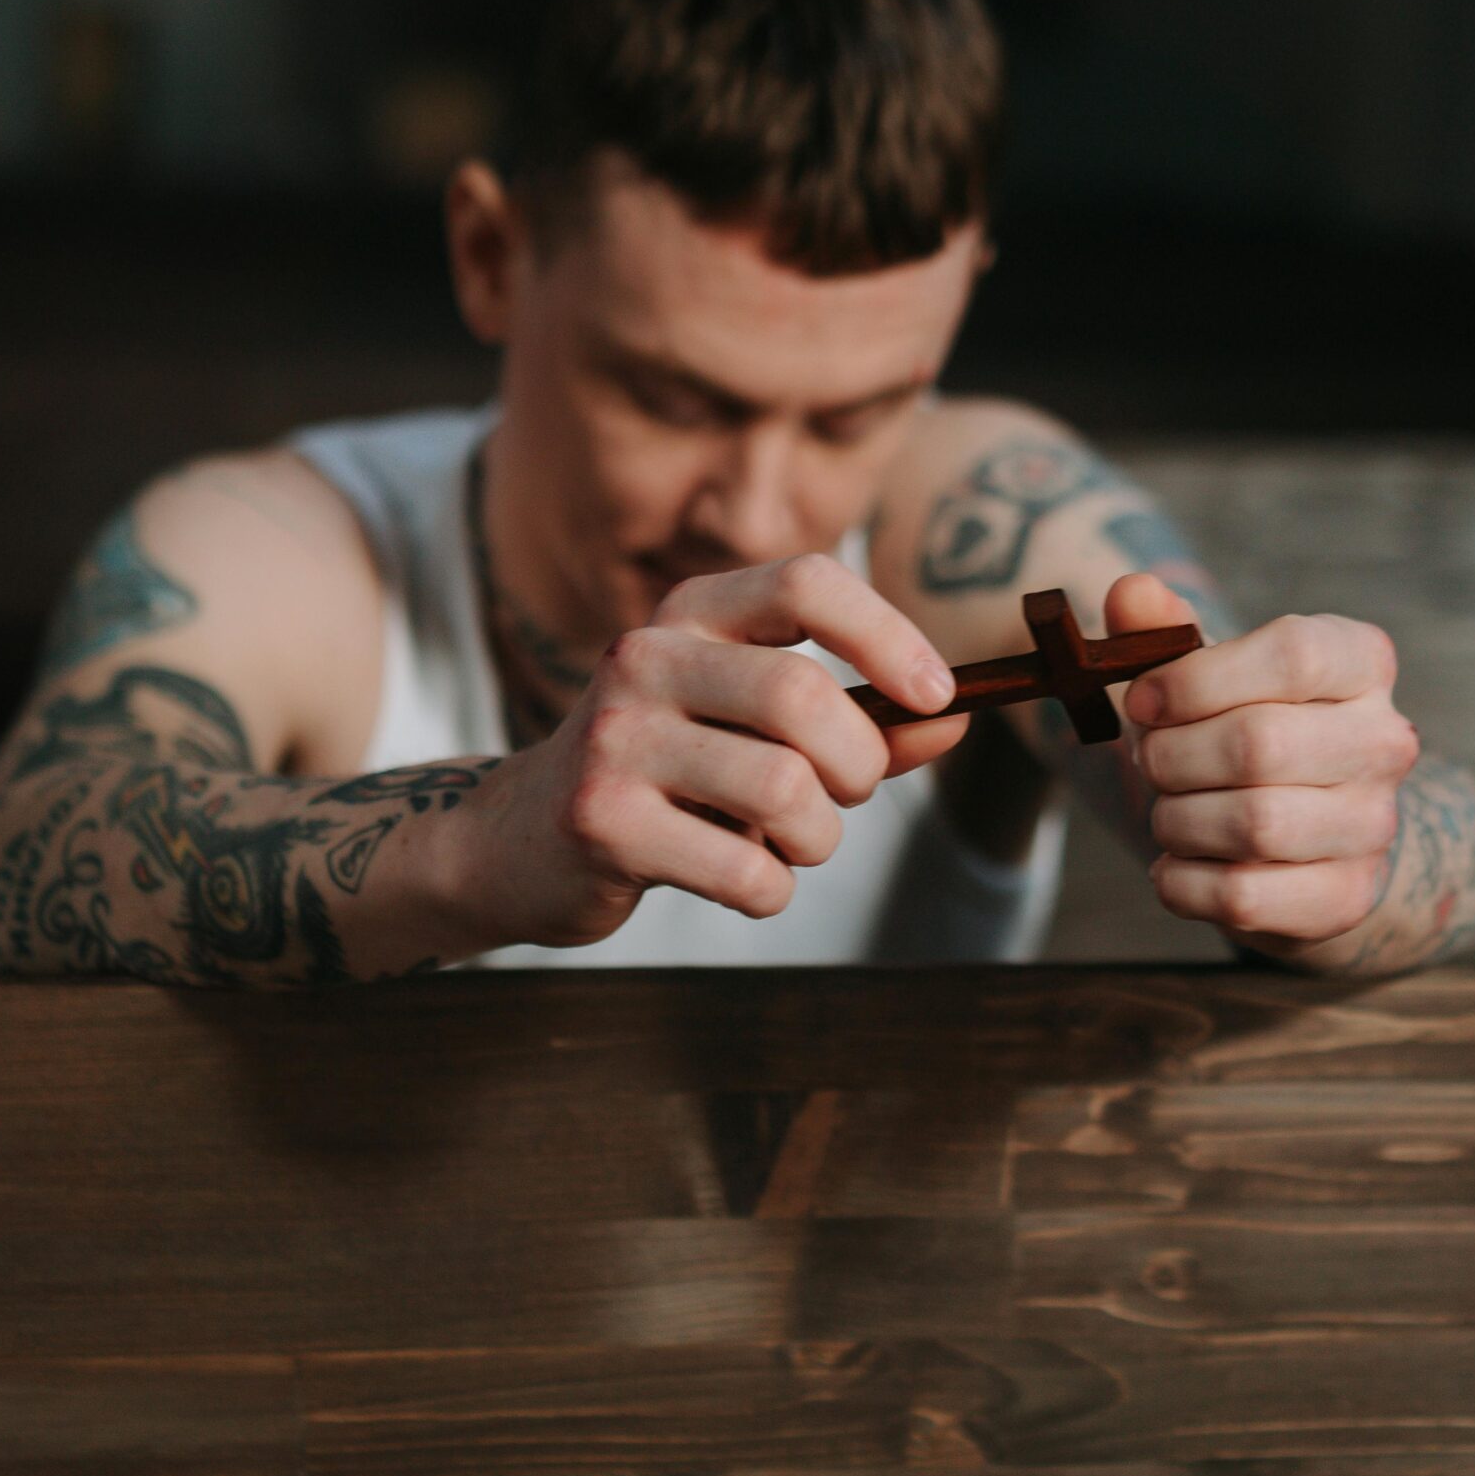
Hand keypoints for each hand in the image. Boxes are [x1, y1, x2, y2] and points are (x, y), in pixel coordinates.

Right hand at [465, 553, 971, 946]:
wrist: (517, 842)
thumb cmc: (664, 778)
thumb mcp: (749, 730)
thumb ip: (853, 720)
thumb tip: (957, 718)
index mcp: (692, 616)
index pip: (805, 582)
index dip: (887, 634)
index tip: (936, 696)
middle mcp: (645, 657)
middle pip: (802, 695)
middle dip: (859, 765)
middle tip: (848, 795)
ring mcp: (615, 739)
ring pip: (783, 790)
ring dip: (820, 840)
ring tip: (794, 846)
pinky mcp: (601, 821)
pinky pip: (743, 871)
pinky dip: (770, 893)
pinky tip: (743, 884)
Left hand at [1110, 574, 1419, 946]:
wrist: (1293, 837)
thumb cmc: (1236, 731)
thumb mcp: (1202, 673)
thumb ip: (1162, 631)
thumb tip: (1131, 591)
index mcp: (1359, 663)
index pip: (1293, 655)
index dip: (1197, 679)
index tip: (1142, 700)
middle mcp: (1385, 741)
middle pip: (1259, 744)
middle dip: (1172, 757)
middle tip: (1150, 762)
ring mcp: (1373, 824)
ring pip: (1254, 825)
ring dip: (1176, 820)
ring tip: (1169, 812)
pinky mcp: (1345, 897)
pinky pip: (1243, 896)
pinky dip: (1182, 883)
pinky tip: (1176, 865)